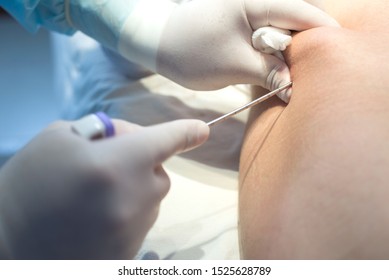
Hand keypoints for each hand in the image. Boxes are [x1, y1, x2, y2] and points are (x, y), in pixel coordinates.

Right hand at [0, 118, 208, 258]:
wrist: (10, 244)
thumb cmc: (30, 183)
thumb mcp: (60, 137)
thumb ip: (106, 131)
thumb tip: (135, 138)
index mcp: (119, 163)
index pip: (167, 141)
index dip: (185, 133)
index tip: (202, 130)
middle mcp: (136, 198)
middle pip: (158, 172)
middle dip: (140, 164)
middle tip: (105, 167)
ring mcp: (136, 229)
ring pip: (150, 198)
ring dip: (132, 189)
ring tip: (92, 196)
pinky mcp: (129, 251)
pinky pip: (139, 220)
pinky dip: (125, 212)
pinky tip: (94, 217)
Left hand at [156, 0, 338, 94]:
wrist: (162, 46)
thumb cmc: (193, 53)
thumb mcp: (235, 66)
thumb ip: (270, 73)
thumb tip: (295, 87)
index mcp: (256, 2)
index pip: (304, 14)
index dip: (324, 37)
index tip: (337, 61)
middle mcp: (258, 1)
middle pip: (298, 23)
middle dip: (305, 50)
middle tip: (308, 77)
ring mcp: (252, 13)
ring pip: (285, 33)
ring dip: (289, 56)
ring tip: (289, 78)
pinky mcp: (246, 25)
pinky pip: (270, 38)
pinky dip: (275, 56)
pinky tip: (275, 72)